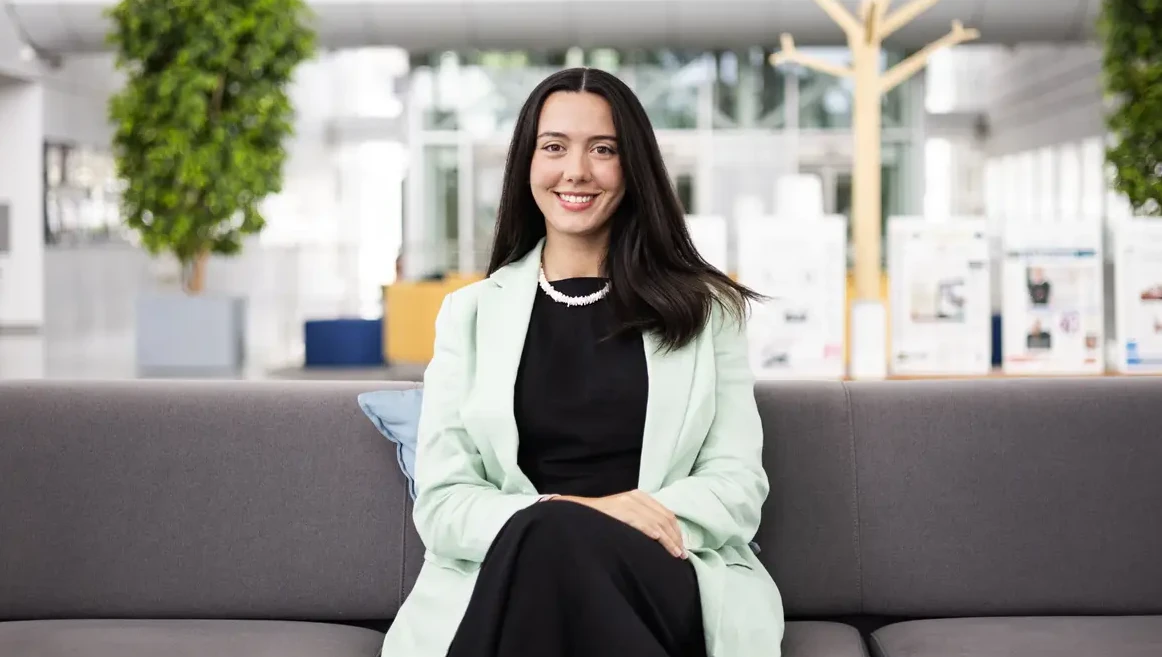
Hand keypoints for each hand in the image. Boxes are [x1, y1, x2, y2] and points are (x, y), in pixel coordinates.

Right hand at [558, 490, 685, 558]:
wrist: (577, 512)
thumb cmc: (601, 519)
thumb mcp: (624, 514)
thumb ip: (640, 520)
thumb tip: (660, 536)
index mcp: (639, 497)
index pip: (666, 514)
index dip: (676, 531)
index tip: (681, 547)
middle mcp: (636, 497)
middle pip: (665, 518)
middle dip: (676, 538)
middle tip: (681, 554)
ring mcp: (628, 503)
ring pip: (657, 522)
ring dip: (669, 540)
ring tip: (675, 554)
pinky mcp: (621, 510)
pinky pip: (642, 522)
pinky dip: (653, 532)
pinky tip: (660, 542)